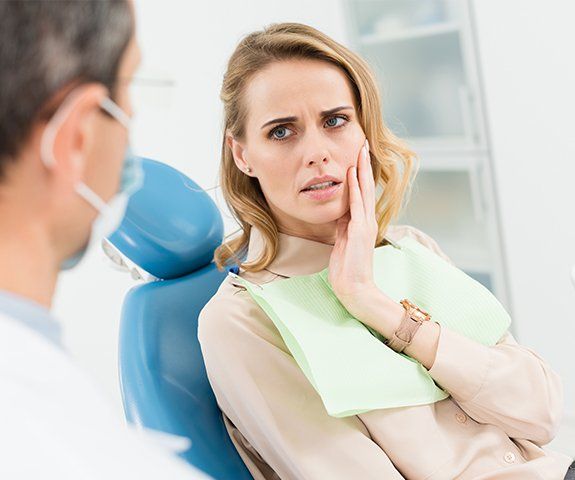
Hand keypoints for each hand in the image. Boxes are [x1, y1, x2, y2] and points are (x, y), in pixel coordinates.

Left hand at [328, 138, 384, 319]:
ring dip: (361, 170)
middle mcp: (366, 220)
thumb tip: (339, 211)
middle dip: (363, 165)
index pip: (361, 192)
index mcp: (362, 222)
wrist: (355, 288)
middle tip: (363, 144)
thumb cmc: (347, 268)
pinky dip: (355, 189)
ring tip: (360, 151)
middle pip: (366, 186)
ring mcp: (365, 225)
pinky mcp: (360, 231)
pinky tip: (352, 175)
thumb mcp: (342, 241)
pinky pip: (356, 206)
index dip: (359, 173)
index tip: (357, 155)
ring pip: (364, 191)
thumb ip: (342, 225)